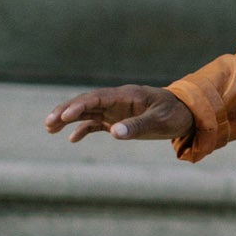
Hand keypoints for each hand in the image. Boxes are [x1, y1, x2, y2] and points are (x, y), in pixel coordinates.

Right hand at [44, 84, 194, 143]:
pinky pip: (96, 123)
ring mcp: (116, 110)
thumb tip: (114, 133)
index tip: (65, 116)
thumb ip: (137, 126)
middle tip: (48, 122)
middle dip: (66, 111)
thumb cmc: (175, 114)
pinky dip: (84, 130)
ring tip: (49, 128)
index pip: (97, 98)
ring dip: (68, 119)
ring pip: (87, 112)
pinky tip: (72, 139)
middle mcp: (117, 101)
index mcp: (126, 96)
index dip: (79, 105)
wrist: (187, 114)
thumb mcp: (159, 121)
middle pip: (86, 103)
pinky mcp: (118, 120)